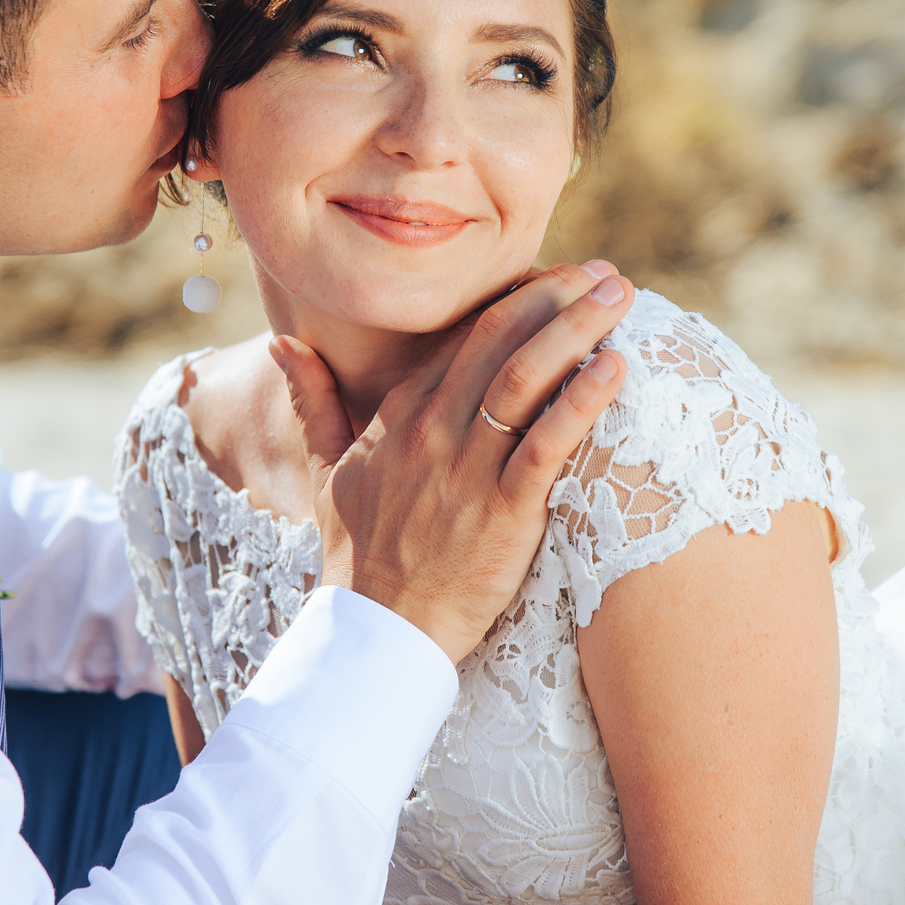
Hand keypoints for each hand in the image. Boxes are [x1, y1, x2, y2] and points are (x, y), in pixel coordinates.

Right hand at [268, 261, 634, 662]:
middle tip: (605, 271)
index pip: (463, 337)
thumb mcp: (324, 472)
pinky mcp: (502, 513)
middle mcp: (431, 432)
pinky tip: (615, 367)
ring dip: (576, 330)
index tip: (555, 277)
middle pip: (499, 341)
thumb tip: (282, 343)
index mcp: (398, 416)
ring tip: (622, 298)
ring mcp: (465, 471)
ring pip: (525, 379)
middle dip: (556, 296)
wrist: (380, 633)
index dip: (514, 301)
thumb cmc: (358, 556)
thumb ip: (312, 402)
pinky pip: (547, 444)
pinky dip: (582, 400)